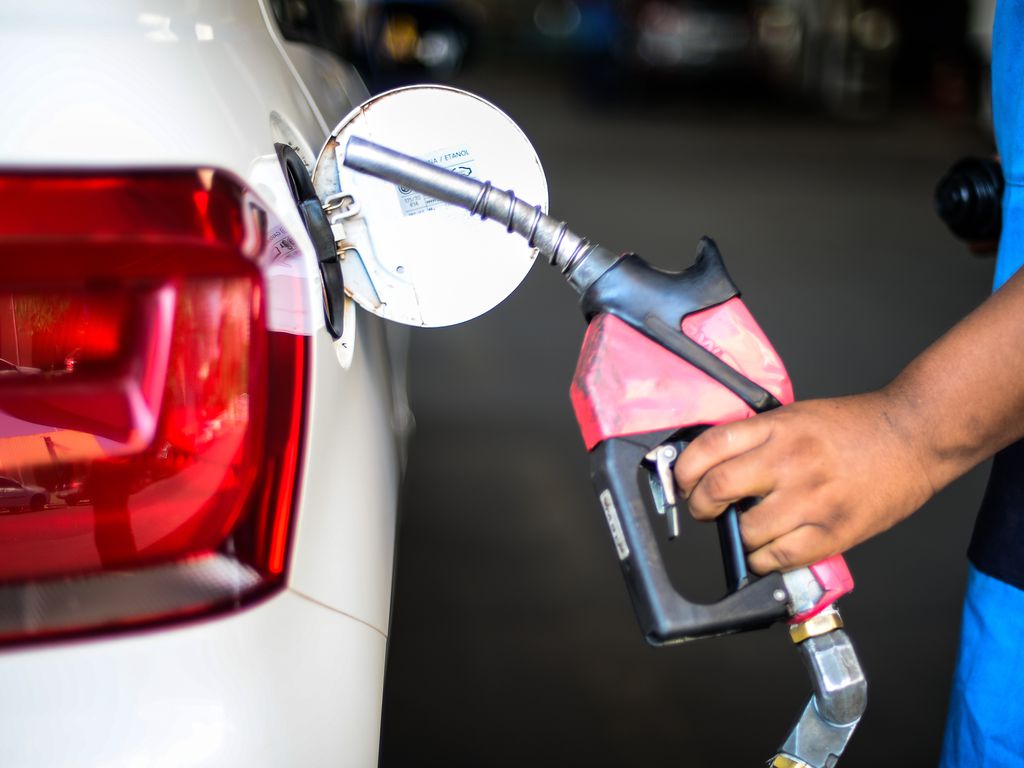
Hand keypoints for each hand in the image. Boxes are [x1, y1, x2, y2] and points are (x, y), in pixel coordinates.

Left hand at [673, 393, 936, 573]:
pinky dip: (763, 559)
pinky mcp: (833, 531)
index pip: (708, 448)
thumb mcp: (795, 417)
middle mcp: (789, 461)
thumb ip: (757, 439)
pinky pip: (778, 558)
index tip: (683, 482)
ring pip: (746, 531)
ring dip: (739, 536)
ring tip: (750, 528)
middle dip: (700, 506)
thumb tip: (713, 466)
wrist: (913, 435)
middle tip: (705, 510)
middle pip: (716, 490)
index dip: (684, 471)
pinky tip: (768, 549)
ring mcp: (811, 498)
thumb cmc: (855, 427)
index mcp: (776, 429)